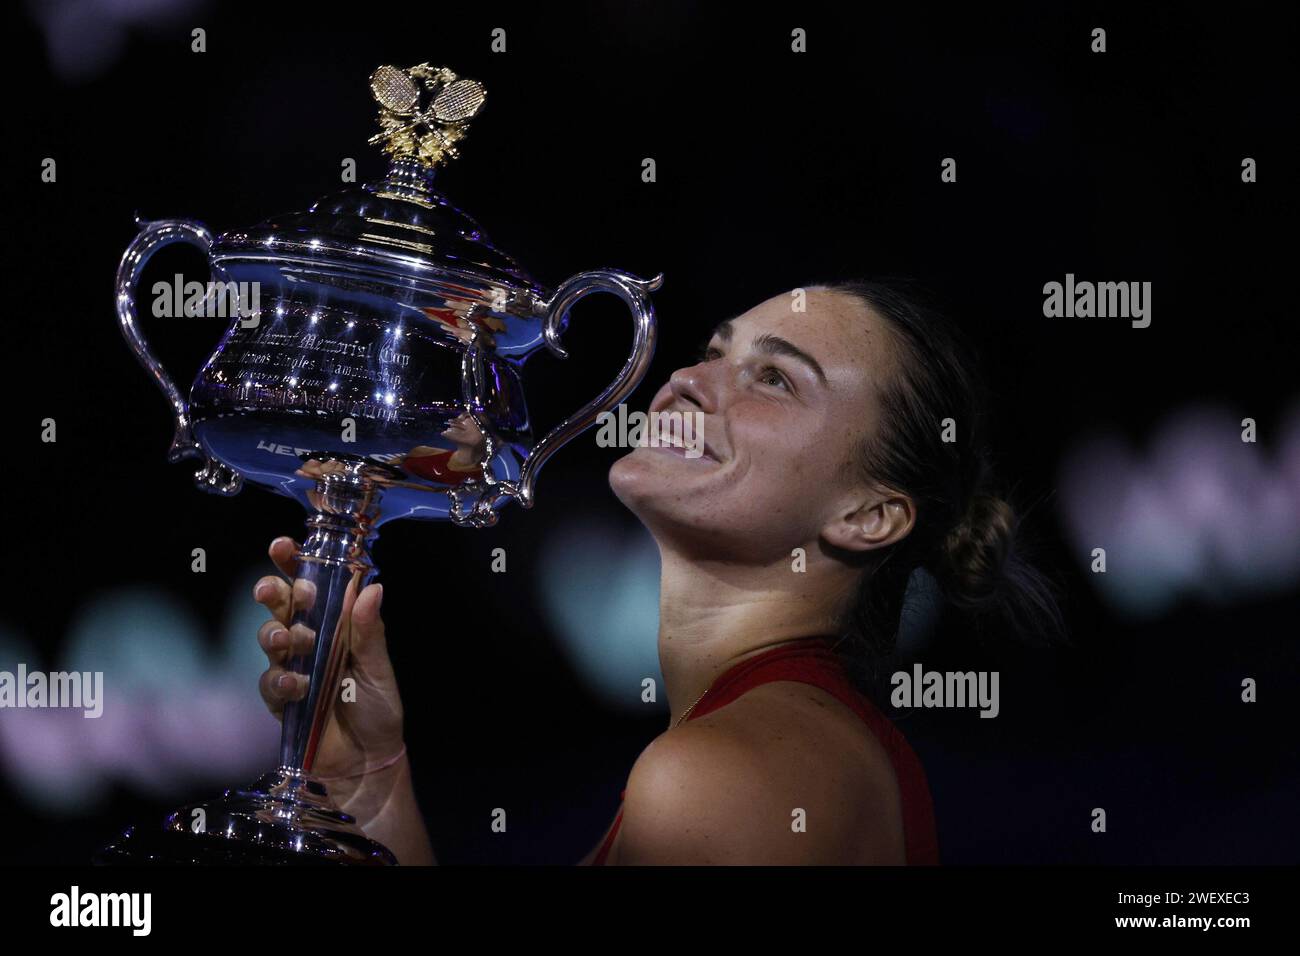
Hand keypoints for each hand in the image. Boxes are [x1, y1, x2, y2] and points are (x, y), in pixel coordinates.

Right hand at [253, 536, 406, 813]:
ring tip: (292, 642)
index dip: (294, 564)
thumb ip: (368, 631)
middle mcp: (310, 640)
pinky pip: (270, 683)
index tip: (283, 546)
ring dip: (277, 635)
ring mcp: (292, 668)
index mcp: (336, 625)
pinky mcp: (280, 700)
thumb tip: (371, 586)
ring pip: (270, 639)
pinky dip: (281, 682)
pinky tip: (298, 687)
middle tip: (273, 591)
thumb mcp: (379, 668)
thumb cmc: (378, 709)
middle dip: (273, 593)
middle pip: (282, 606)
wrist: (368, 761)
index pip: (312, 586)